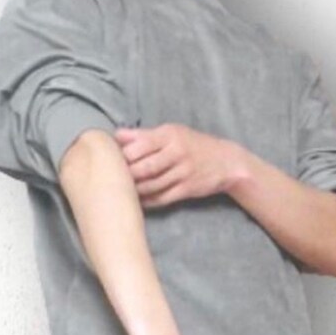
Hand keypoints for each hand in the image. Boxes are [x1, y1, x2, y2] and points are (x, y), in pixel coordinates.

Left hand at [114, 124, 243, 208]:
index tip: (109, 160)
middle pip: (144, 166)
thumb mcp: (172, 133)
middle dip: (126, 174)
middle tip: (111, 180)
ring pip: (152, 184)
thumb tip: (117, 135)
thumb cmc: (194, 145)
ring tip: (120, 192)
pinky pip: (162, 197)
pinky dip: (147, 201)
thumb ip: (144, 135)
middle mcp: (176, 153)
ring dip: (134, 190)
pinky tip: (136, 201)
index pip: (140, 145)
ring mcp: (182, 172)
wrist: (226, 162)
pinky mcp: (187, 189)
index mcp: (169, 135)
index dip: (122, 154)